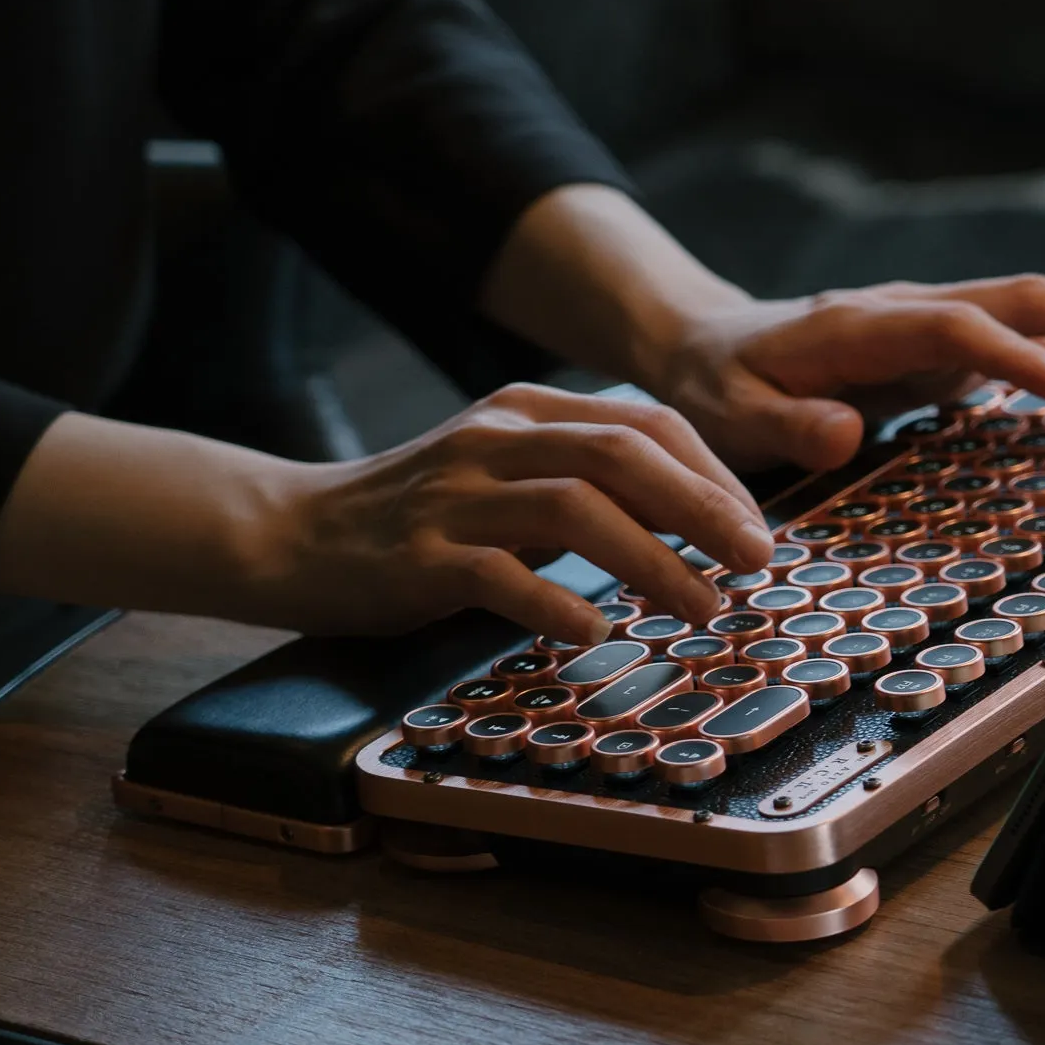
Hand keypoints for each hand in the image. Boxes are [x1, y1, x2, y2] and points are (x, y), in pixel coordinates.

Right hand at [0, 387, 773, 641]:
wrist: (290, 533)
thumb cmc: (420, 516)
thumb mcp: (506, 476)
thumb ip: (584, 483)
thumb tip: (692, 520)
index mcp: (525, 409)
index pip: (643, 422)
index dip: (711, 473)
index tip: (754, 527)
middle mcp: (494, 438)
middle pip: (621, 454)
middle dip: (702, 508)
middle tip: (754, 563)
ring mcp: (454, 495)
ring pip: (573, 508)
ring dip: (652, 560)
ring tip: (702, 606)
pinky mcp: (418, 557)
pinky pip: (500, 576)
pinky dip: (557, 604)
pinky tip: (594, 634)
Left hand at [649, 275, 1044, 471]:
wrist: (705, 343)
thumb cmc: (716, 385)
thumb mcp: (729, 412)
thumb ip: (786, 427)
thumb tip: (847, 433)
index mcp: (858, 325)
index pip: (953, 329)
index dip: (1014, 355)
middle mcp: (907, 311)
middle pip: (1014, 301)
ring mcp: (928, 324)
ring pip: (1027, 318)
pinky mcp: (938, 347)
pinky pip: (1017, 343)